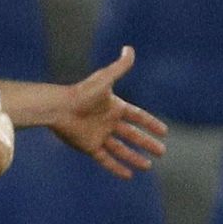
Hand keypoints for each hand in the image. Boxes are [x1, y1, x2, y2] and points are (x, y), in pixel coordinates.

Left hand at [49, 46, 167, 178]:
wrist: (58, 107)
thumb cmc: (81, 92)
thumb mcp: (104, 79)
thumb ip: (119, 66)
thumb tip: (129, 48)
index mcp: (113, 107)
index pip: (137, 116)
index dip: (151, 123)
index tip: (164, 131)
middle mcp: (107, 122)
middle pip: (132, 135)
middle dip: (147, 143)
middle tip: (162, 152)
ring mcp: (98, 135)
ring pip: (120, 149)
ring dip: (134, 157)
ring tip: (148, 166)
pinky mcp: (88, 146)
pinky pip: (105, 159)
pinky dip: (116, 167)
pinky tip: (128, 175)